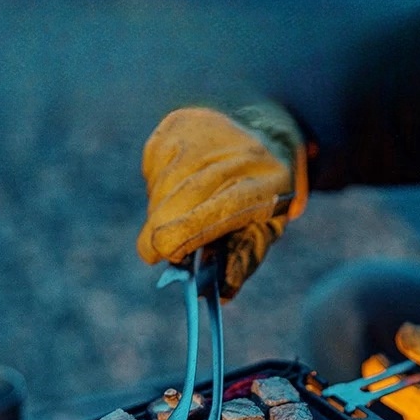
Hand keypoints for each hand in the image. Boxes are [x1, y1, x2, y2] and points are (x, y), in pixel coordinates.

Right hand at [136, 103, 307, 297]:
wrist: (263, 134)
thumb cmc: (262, 198)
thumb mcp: (267, 230)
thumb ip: (242, 261)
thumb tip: (220, 295)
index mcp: (263, 185)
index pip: (218, 210)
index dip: (186, 232)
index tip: (163, 252)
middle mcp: (232, 154)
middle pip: (179, 200)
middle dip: (164, 232)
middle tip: (160, 250)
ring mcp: (202, 134)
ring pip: (160, 189)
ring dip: (163, 210)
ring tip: (187, 207)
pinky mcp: (175, 124)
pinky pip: (152, 171)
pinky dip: (160, 186)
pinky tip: (181, 180)